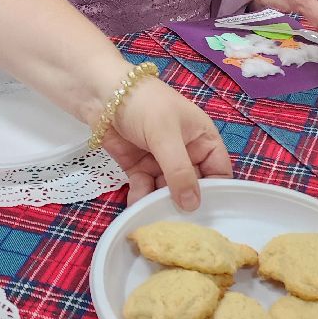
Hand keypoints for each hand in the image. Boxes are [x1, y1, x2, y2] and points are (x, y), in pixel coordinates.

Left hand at [100, 77, 232, 210]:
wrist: (98, 90)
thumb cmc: (144, 103)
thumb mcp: (166, 135)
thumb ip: (179, 171)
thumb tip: (193, 206)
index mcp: (202, 138)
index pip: (219, 172)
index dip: (216, 193)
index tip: (210, 216)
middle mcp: (185, 152)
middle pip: (192, 186)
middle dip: (185, 203)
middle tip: (178, 227)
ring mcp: (160, 160)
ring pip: (166, 190)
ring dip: (159, 203)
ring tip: (153, 219)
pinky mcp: (137, 166)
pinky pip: (144, 188)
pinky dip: (141, 198)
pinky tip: (135, 207)